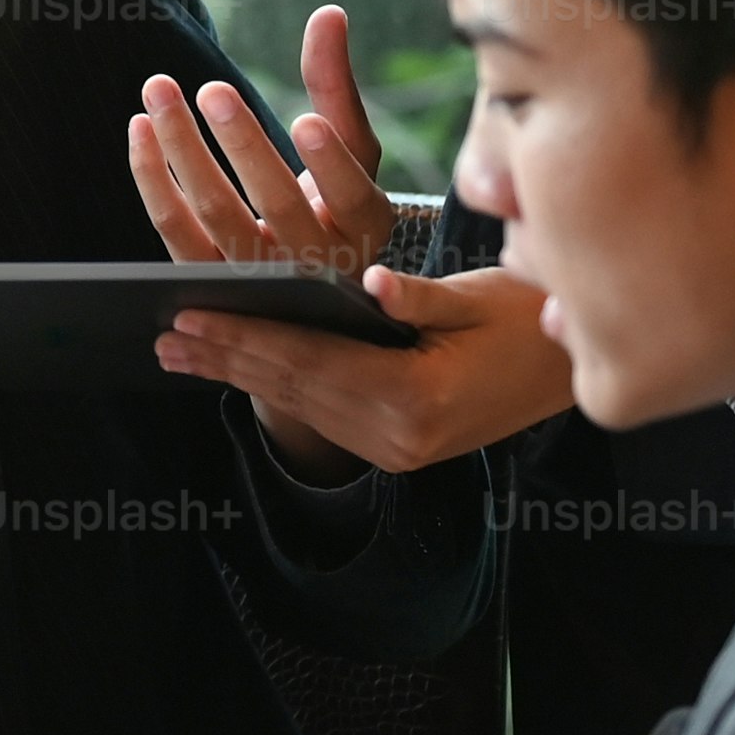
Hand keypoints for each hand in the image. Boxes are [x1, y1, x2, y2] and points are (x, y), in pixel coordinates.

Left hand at [129, 3, 408, 281]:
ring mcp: (257, 280)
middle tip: (214, 88)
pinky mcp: (205, 280)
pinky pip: (172, 227)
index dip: (330, 162)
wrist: (300, 286)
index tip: (305, 119)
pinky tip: (140, 127)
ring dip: (183, 148)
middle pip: (277, 204)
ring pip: (215, 213)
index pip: (352, 197)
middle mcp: (315, 263)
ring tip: (159, 89)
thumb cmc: (333, 203)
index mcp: (363, 229)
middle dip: (243, 144)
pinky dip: (151, 176)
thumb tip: (329, 12)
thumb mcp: (351, 152)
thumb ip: (337, 87)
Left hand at [155, 260, 578, 473]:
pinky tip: (238, 370)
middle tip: (165, 334)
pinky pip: (321, 415)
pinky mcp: (397, 450)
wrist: (568, 372)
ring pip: (301, 406)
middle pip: (294, 389)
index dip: (247, 335)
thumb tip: (374, 282)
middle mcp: (401, 436)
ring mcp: (398, 451)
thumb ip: (419, 294)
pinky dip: (275, 389)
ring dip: (238, 377)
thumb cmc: (529, 320)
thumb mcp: (478, 298)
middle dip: (226, 357)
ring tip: (182, 353)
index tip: (190, 315)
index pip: (310, 360)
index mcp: (417, 397)